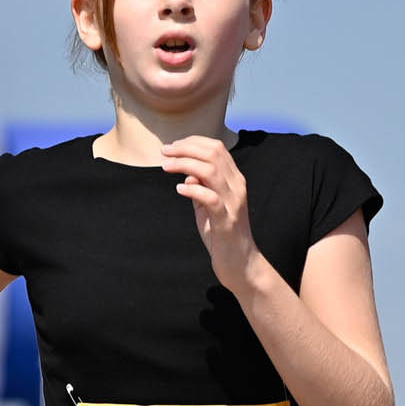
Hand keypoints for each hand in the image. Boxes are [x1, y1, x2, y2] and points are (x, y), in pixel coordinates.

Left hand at [160, 137, 255, 289]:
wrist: (240, 263)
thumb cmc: (221, 234)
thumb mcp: (208, 205)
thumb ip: (200, 187)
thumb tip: (187, 171)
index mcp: (234, 180)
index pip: (216, 147)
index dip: (192, 142)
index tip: (172, 147)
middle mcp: (237, 187)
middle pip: (213, 153)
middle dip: (185, 148)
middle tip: (164, 152)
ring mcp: (233, 203)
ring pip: (211, 170)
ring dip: (185, 164)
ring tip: (166, 167)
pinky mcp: (227, 220)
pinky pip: (211, 198)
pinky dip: (193, 190)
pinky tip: (179, 189)